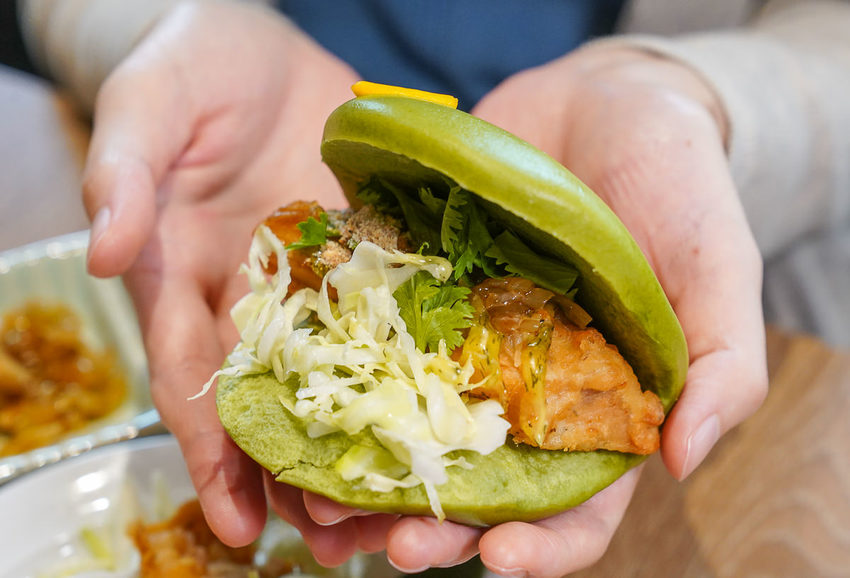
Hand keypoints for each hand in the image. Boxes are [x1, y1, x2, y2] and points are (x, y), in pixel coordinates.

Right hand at [82, 1, 358, 547]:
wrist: (254, 46)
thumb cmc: (188, 69)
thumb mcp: (147, 107)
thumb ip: (124, 173)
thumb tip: (107, 249)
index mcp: (188, 279)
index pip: (193, 379)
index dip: (212, 452)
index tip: (238, 523)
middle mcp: (252, 296)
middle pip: (272, 402)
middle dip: (297, 475)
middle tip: (341, 542)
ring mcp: (313, 281)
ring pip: (334, 379)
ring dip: (356, 444)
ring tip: (393, 511)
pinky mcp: (364, 256)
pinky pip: (388, 319)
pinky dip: (404, 370)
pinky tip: (437, 412)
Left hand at [295, 45, 768, 575]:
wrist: (604, 102)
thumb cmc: (676, 186)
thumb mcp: (716, 268)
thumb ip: (719, 365)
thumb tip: (684, 462)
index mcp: (598, 406)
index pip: (577, 504)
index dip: (543, 544)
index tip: (500, 558)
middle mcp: (522, 389)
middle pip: (475, 482)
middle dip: (433, 522)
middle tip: (389, 544)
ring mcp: (463, 343)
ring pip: (409, 429)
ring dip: (367, 473)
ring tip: (321, 499)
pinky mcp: (418, 294)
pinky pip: (371, 345)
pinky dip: (337, 378)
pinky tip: (299, 403)